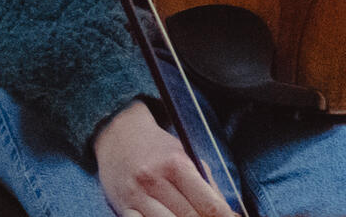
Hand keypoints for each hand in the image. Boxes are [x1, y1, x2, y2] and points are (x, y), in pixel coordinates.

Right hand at [92, 101, 235, 216]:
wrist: (119, 137)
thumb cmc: (158, 148)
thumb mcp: (185, 155)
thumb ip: (205, 182)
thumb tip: (226, 210)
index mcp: (176, 164)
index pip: (207, 202)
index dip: (223, 216)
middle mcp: (155, 180)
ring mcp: (136, 197)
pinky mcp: (122, 209)